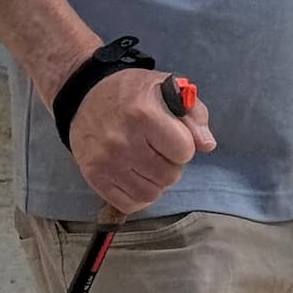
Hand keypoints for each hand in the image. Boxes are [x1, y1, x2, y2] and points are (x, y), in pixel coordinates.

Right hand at [68, 66, 216, 214]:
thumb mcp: (166, 88)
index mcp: (143, 114)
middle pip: (169, 176)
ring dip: (156, 181)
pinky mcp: (94, 177)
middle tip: (159, 150)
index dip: (184, 145)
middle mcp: (123, 141)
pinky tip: (136, 177)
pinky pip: (129, 204)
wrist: (85, 95)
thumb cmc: (131, 92)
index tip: (173, 136)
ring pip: (151, 193)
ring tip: (148, 162)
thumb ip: (194, 114)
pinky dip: (138, 196)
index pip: (184, 151)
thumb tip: (207, 145)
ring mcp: (106, 162)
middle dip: (171, 164)